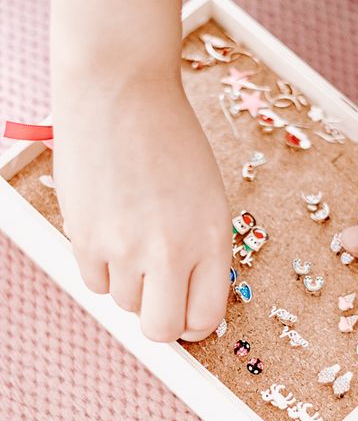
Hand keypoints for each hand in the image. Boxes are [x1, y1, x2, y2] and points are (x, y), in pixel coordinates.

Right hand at [53, 74, 231, 341]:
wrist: (120, 90)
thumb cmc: (170, 140)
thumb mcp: (208, 198)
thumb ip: (203, 253)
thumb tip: (186, 301)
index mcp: (210, 238)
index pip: (205, 317)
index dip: (196, 325)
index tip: (189, 317)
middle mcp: (169, 250)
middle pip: (161, 329)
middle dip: (163, 322)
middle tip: (160, 300)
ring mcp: (123, 246)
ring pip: (125, 304)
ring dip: (131, 284)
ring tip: (133, 241)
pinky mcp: (84, 238)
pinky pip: (94, 284)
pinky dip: (103, 269)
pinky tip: (110, 233)